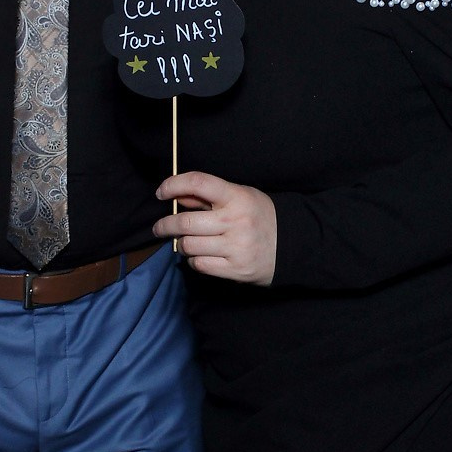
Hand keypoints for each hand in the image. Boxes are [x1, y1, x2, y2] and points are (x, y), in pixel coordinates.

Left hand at [154, 171, 276, 283]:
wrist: (291, 246)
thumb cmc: (259, 216)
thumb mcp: (240, 197)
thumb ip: (207, 197)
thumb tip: (176, 195)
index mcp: (237, 197)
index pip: (199, 183)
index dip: (174, 184)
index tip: (161, 193)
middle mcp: (235, 221)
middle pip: (186, 222)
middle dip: (165, 225)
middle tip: (159, 228)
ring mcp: (236, 247)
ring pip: (189, 245)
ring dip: (180, 244)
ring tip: (184, 242)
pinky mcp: (236, 269)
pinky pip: (200, 265)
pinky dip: (193, 260)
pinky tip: (198, 256)